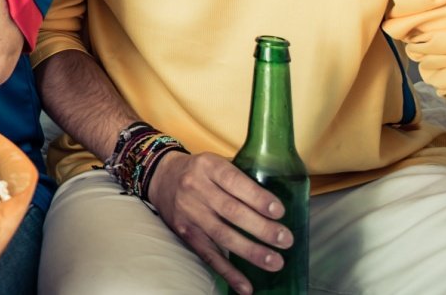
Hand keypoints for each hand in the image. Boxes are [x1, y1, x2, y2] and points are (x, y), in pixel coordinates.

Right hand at [145, 151, 294, 294]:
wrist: (161, 177)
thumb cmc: (200, 171)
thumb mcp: (216, 163)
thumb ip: (241, 177)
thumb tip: (279, 200)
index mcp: (208, 166)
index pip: (234, 181)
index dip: (257, 198)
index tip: (279, 211)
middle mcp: (196, 188)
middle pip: (231, 211)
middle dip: (261, 228)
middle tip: (285, 240)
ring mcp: (189, 212)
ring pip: (222, 235)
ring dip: (250, 251)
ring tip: (274, 262)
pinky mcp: (185, 232)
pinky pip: (208, 255)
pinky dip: (228, 272)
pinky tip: (246, 286)